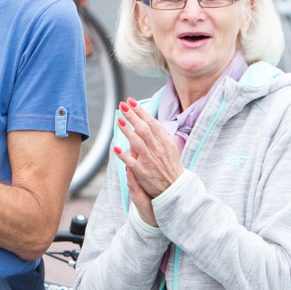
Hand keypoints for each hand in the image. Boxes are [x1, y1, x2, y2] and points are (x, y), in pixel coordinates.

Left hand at [114, 97, 182, 224]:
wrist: (174, 188)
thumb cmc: (170, 166)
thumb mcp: (170, 148)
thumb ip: (160, 135)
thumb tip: (149, 121)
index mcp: (165, 142)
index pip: (152, 123)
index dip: (141, 111)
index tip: (132, 101)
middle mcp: (158, 149)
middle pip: (144, 129)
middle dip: (133, 116)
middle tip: (123, 105)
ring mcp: (150, 161)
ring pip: (137, 143)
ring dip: (127, 131)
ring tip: (118, 120)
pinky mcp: (143, 173)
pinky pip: (132, 163)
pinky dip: (124, 156)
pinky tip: (116, 148)